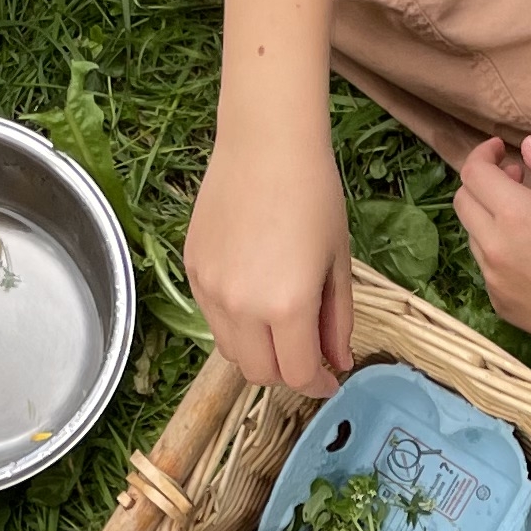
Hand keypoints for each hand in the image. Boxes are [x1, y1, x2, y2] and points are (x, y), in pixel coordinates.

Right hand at [186, 129, 354, 393]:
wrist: (266, 144)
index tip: (331, 380)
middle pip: (258, 373)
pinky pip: (212, 318)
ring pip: (231, 350)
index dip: (318, 385)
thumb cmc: (314, 195)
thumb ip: (337, 321)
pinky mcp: (192, 271)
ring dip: (258, 351)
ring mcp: (211, 290)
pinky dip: (235, 323)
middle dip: (287, 373)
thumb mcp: (338, 263)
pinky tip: (254, 295)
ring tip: (280, 325)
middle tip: (307, 354)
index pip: (297, 374)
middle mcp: (242, 306)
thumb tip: (337, 363)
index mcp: (287, 306)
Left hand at [454, 134, 530, 366]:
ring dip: (489, 217)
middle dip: (482, 183)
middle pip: (463, 202)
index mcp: (516, 215)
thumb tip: (527, 146)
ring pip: (473, 235)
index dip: (482, 154)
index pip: (474, 174)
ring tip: (527, 219)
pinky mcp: (499, 304)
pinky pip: (487, 268)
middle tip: (515, 178)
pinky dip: (499, 251)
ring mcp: (493, 280)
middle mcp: (494, 247)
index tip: (500, 150)